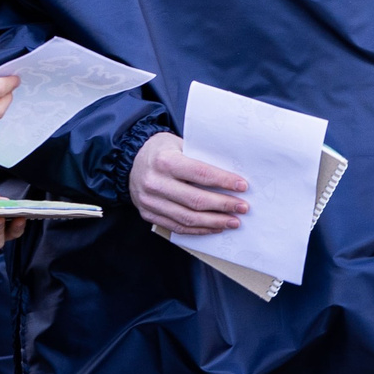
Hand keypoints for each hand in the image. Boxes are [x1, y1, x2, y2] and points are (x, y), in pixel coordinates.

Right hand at [128, 131, 247, 234]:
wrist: (130, 161)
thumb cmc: (162, 151)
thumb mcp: (180, 144)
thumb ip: (201, 158)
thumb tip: (232, 175)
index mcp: (165, 161)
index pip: (200, 174)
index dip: (224, 181)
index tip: (243, 186)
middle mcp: (155, 182)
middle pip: (195, 200)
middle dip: (223, 205)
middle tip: (243, 207)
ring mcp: (150, 201)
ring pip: (187, 218)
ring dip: (214, 222)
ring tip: (233, 221)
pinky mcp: (148, 214)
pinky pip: (177, 226)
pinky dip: (199, 229)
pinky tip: (215, 227)